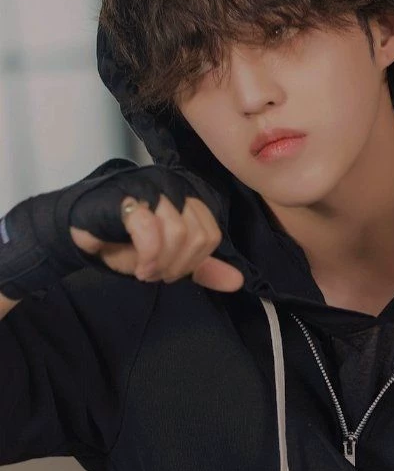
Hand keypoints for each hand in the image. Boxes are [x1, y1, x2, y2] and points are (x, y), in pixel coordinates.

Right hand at [70, 193, 244, 292]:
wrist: (79, 232)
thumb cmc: (122, 242)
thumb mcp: (168, 258)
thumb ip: (201, 267)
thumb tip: (236, 281)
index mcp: (187, 198)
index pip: (211, 234)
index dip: (193, 262)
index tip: (169, 271)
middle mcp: (173, 188)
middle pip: (198, 236)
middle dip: (178, 266)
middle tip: (155, 272)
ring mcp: (151, 189)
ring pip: (179, 233)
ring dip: (161, 263)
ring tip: (144, 270)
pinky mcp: (128, 197)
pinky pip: (151, 230)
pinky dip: (148, 257)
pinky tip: (138, 267)